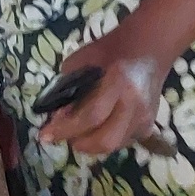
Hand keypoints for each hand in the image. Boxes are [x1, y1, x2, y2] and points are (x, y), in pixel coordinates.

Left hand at [38, 25, 172, 156]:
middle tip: (61, 136)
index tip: (44, 136)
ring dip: (90, 144)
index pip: (91, 115)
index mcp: (120, 84)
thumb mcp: (82, 60)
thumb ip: (68, 87)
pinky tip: (93, 129)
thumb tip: (57, 117)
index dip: (66, 129)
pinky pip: (122, 143)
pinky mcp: (149, 126)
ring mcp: (146, 119)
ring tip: (75, 133)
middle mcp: (136, 106)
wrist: (149, 49)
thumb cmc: (111, 50)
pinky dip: (103, 140)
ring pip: (114, 146)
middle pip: (106, 140)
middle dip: (79, 143)